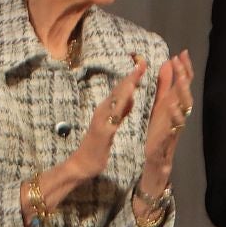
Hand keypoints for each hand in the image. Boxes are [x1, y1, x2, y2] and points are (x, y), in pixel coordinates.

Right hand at [66, 59, 147, 184]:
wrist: (82, 165)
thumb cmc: (97, 147)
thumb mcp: (113, 125)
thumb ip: (121, 112)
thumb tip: (131, 96)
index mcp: (107, 110)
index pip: (122, 90)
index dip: (132, 77)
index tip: (143, 64)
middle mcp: (103, 110)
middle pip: (119, 90)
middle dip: (131, 75)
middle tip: (143, 61)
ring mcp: (102, 119)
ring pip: (116, 99)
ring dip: (127, 85)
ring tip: (138, 72)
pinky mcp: (103, 130)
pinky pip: (114, 115)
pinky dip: (122, 104)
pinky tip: (130, 96)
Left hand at [138, 50, 193, 194]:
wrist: (156, 159)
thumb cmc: (159, 131)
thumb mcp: (160, 105)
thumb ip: (165, 85)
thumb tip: (168, 63)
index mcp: (175, 105)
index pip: (184, 83)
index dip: (184, 68)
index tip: (182, 53)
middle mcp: (178, 114)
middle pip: (186, 92)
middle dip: (184, 76)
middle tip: (180, 61)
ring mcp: (175, 126)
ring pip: (185, 109)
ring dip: (183, 94)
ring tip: (181, 80)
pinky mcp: (168, 139)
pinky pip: (175, 127)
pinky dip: (175, 116)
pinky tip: (171, 107)